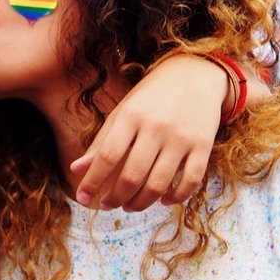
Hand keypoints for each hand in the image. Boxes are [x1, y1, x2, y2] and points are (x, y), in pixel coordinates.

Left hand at [71, 55, 268, 210]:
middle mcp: (156, 127)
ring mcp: (181, 137)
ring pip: (159, 183)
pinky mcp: (203, 145)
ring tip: (130, 206)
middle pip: (132, 175)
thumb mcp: (123, 112)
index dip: (92, 181)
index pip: (107, 156)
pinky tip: (163, 200)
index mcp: (131, 116)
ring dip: (141, 202)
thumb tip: (76, 170)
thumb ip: (101, 142)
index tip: (82, 199)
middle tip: (109, 205)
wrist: (196, 73)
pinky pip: (191, 181)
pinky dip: (176, 197)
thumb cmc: (152, 97)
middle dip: (116, 197)